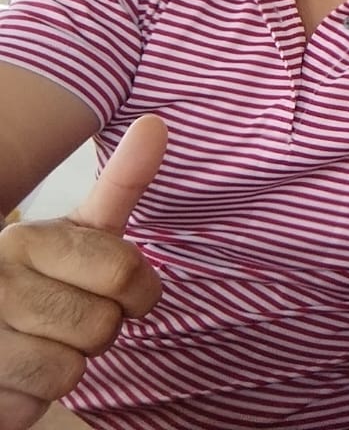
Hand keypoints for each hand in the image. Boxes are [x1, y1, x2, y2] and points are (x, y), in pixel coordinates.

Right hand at [0, 116, 166, 428]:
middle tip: (69, 318)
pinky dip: (33, 399)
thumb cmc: (43, 279)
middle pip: (102, 327)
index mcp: (30, 239)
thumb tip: (157, 122)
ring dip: (66, 367)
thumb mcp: (81, 231)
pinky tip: (15, 374)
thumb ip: (121, 183)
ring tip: (40, 343)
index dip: (139, 294)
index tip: (120, 289)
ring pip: (68, 370)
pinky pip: (34, 403)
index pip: (125, 272)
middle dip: (100, 332)